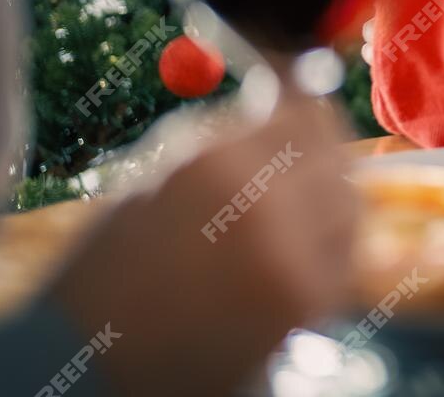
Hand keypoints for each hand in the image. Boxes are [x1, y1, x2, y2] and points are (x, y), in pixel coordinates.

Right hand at [49, 76, 357, 395]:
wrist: (96, 359)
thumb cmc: (112, 264)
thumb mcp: (155, 178)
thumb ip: (222, 133)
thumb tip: (277, 92)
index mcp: (218, 164)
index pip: (296, 106)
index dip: (300, 91)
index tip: (298, 83)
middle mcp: (268, 205)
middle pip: (330, 147)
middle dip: (319, 137)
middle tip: (307, 134)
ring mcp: (296, 258)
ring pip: (348, 200)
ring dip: (330, 188)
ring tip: (299, 192)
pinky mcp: (310, 303)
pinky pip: (344, 253)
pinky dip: (332, 241)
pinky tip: (301, 242)